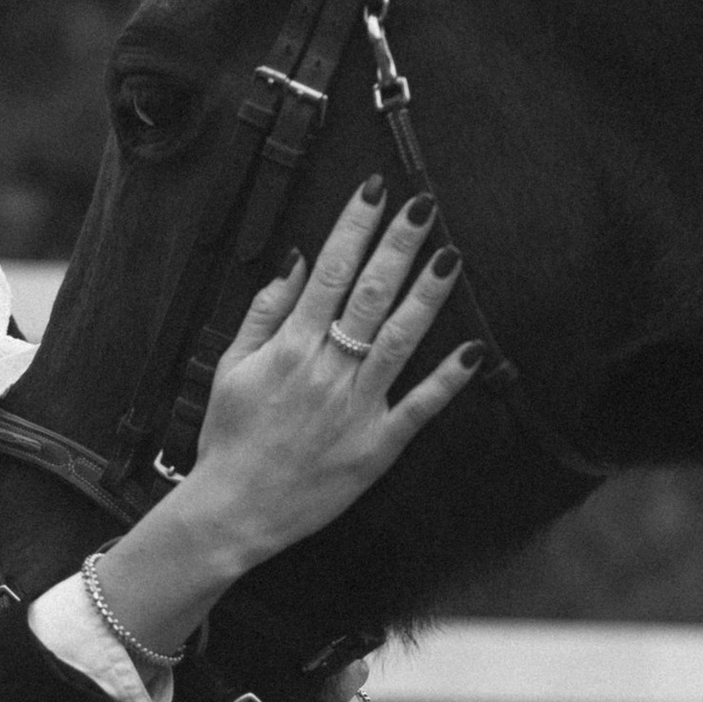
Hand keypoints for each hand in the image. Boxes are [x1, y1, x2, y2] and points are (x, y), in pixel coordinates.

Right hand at [183, 180, 480, 561]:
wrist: (233, 511)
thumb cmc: (229, 438)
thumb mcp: (230, 367)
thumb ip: (264, 312)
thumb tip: (298, 262)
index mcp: (290, 348)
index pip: (330, 273)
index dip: (355, 227)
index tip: (375, 190)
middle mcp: (327, 370)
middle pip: (369, 295)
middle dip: (398, 246)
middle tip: (424, 206)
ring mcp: (356, 407)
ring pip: (400, 340)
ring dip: (427, 295)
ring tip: (451, 256)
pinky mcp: (377, 445)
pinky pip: (419, 408)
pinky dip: (447, 380)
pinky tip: (472, 350)